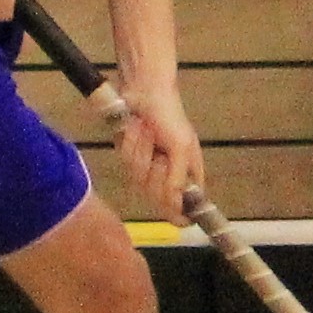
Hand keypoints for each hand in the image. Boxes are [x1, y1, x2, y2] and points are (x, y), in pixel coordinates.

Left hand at [111, 83, 208, 214]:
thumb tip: (176, 203)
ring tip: (146, 132)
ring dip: (141, 153)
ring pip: (138, 178)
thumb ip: (177, 178)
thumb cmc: (169, 115)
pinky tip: (135, 130)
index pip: (185, 203)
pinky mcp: (129, 154)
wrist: (143, 91)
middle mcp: (167, 171)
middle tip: (159, 154)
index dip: (180, 213)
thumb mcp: (180, 147)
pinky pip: (125, 161)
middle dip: (155, 173)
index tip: (179, 221)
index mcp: (187, 171)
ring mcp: (147, 164)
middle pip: (157, 195)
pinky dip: (130, 144)